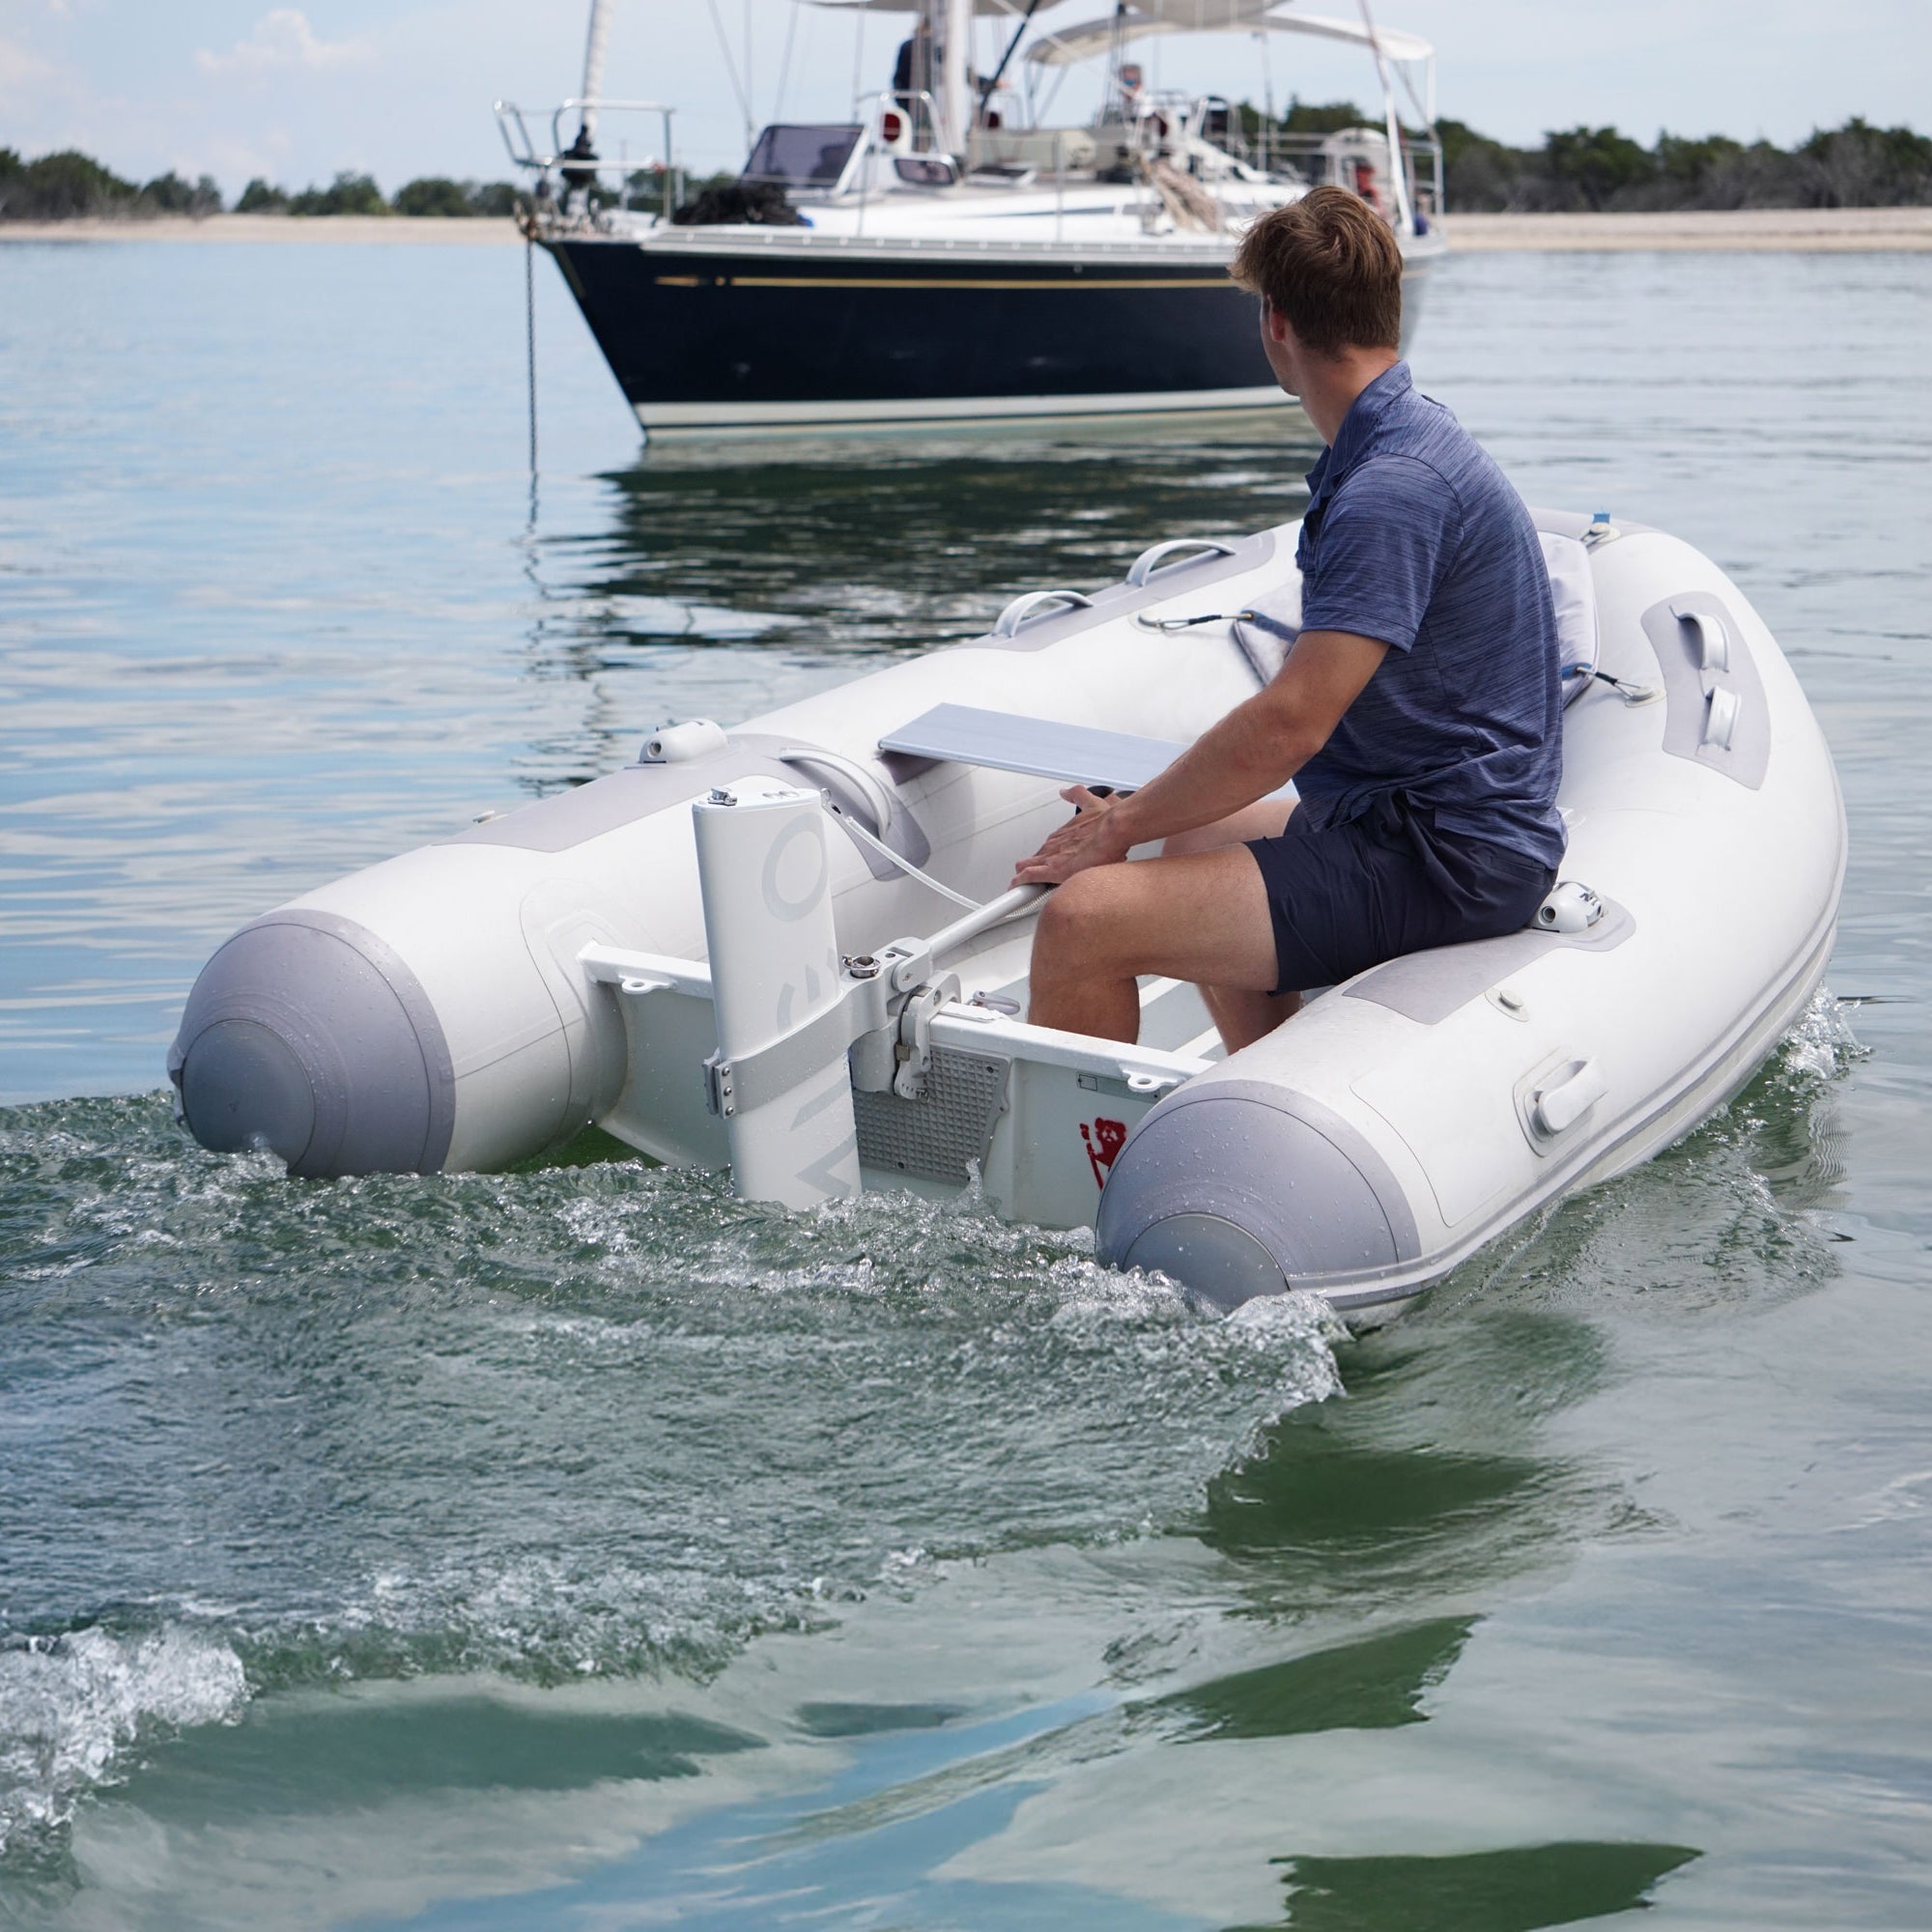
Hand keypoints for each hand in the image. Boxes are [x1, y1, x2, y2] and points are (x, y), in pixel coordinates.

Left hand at [1011, 786, 1134, 886]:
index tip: (1042, 864)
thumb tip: (1067, 792)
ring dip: (1024, 878)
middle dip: (1032, 869)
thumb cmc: (1105, 822)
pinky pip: (1028, 877)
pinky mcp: (1053, 870)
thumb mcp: (1091, 803)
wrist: (1112, 830)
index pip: (1046, 848)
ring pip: (1026, 867)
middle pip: (1034, 859)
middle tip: (1032, 880)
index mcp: (1061, 835)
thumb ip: (1077, 795)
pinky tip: (1017, 889)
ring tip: (1023, 888)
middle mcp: (1054, 845)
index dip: (1043, 857)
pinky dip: (1021, 884)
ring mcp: (1051, 858)